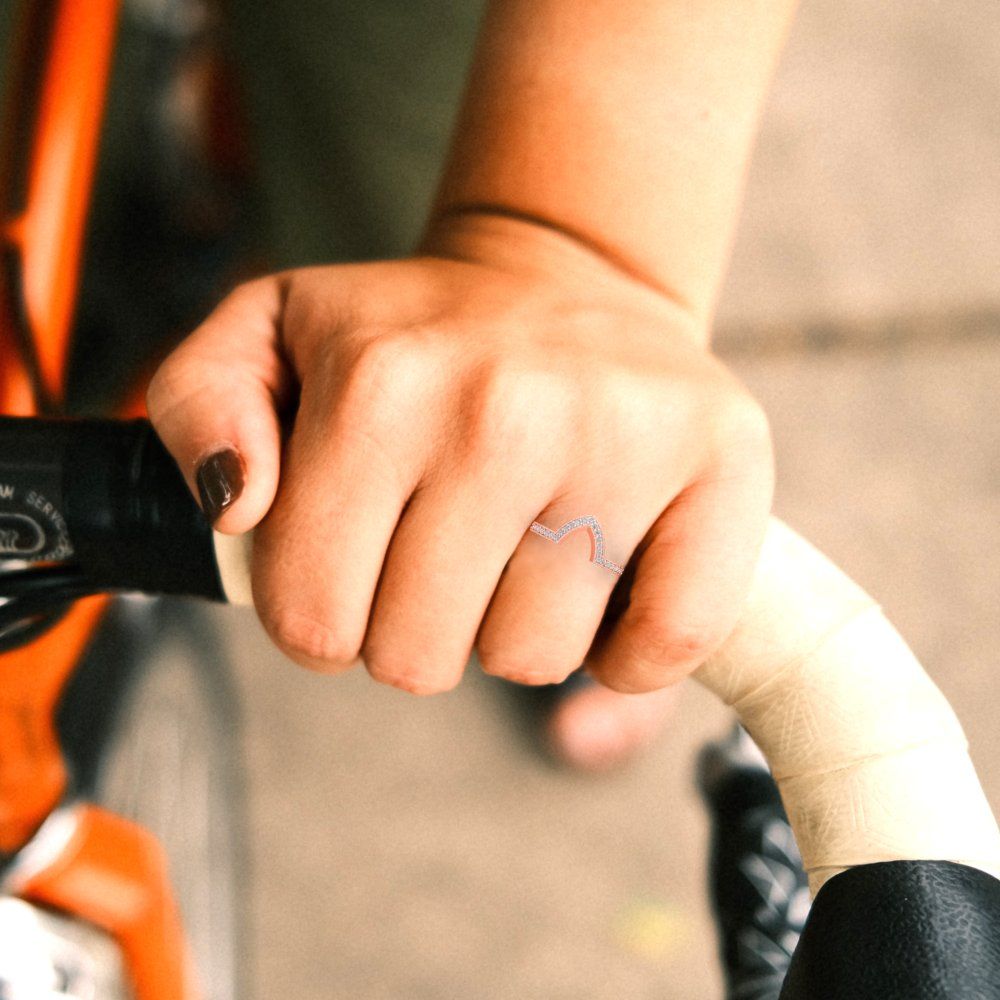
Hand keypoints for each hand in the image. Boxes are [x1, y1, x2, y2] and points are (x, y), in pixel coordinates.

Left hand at [147, 213, 772, 694]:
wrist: (569, 282)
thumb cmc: (417, 335)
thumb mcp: (272, 334)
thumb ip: (199, 406)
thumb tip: (239, 507)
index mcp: (382, 384)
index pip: (312, 619)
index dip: (318, 618)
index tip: (348, 572)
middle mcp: (508, 409)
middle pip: (418, 658)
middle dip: (411, 630)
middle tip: (438, 556)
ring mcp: (626, 438)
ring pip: (533, 661)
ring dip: (510, 629)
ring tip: (519, 547)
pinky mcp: (725, 468)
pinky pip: (659, 649)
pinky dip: (625, 652)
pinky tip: (604, 586)